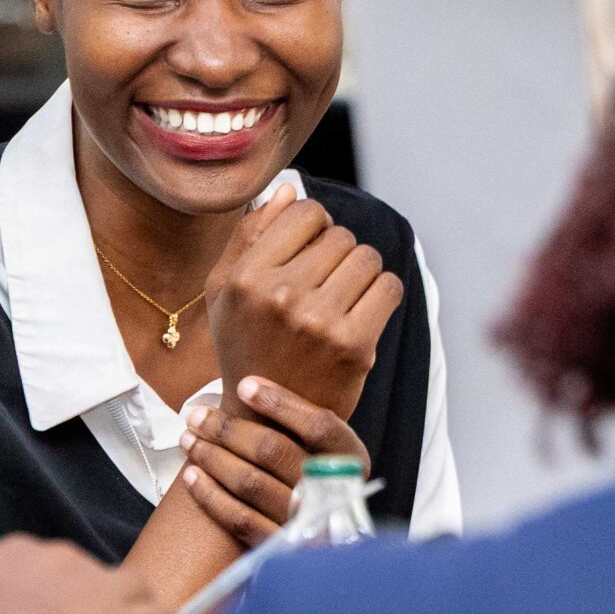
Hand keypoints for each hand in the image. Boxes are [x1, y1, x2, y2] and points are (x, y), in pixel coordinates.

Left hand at [179, 375, 374, 546]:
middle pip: (275, 451)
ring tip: (188, 438)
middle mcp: (333, 492)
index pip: (319, 426)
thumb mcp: (325, 450)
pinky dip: (211, 496)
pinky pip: (240, 519)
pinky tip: (191, 476)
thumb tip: (248, 383)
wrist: (324, 544)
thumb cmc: (315, 480)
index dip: (280, 403)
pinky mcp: (281, 548)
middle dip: (228, 429)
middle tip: (196, 415)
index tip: (244, 385)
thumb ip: (300, 424)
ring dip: (212, 456)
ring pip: (251, 483)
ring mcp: (306, 524)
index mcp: (351, 460)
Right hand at [205, 182, 403, 417]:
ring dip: (362, 272)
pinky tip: (363, 310)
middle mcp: (280, 296)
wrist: (267, 422)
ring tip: (344, 296)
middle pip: (340, 235)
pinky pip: (389, 287)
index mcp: (246, 278)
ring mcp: (319, 321)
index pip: (306, 213)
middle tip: (325, 283)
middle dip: (338, 253)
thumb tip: (289, 191)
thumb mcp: (225, 290)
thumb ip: (250, 235)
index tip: (308, 252)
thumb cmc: (246, 346)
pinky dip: (382, 292)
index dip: (314, 228)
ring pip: (368, 258)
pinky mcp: (354, 344)